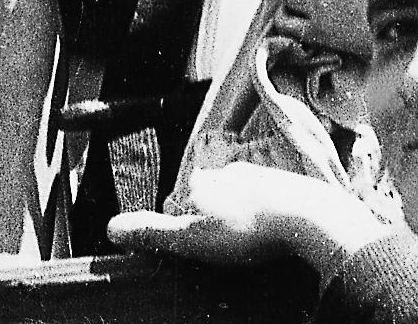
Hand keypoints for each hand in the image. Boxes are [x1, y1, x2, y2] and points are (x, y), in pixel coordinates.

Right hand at [107, 159, 384, 277]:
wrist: (307, 219)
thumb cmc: (248, 231)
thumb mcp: (193, 239)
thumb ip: (154, 233)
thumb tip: (110, 228)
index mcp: (208, 181)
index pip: (189, 197)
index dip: (190, 221)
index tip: (199, 243)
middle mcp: (233, 170)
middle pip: (219, 194)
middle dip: (220, 216)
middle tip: (228, 247)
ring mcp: (264, 176)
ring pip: (248, 197)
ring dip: (248, 216)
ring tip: (253, 244)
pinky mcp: (291, 188)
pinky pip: (276, 204)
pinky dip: (274, 218)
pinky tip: (278, 236)